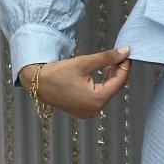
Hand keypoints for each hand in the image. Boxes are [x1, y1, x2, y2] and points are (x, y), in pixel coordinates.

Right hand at [18, 46, 133, 119]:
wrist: (37, 83)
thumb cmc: (57, 73)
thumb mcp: (84, 63)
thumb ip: (106, 57)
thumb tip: (125, 51)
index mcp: (96, 100)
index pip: (119, 82)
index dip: (124, 66)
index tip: (126, 54)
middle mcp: (95, 110)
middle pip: (114, 88)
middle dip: (118, 71)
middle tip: (119, 56)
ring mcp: (89, 112)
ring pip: (107, 92)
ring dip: (110, 77)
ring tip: (110, 62)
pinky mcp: (84, 110)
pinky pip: (99, 96)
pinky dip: (102, 85)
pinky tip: (102, 72)